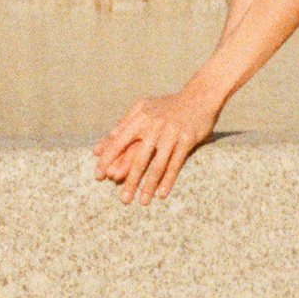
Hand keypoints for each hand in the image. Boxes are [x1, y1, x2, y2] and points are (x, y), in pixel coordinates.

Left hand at [91, 84, 219, 203]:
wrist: (199, 96)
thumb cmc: (168, 104)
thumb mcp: (143, 107)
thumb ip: (124, 123)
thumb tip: (106, 140)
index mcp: (140, 117)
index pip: (119, 141)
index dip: (107, 159)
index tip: (99, 176)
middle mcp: (154, 126)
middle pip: (138, 158)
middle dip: (130, 181)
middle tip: (123, 199)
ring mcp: (171, 134)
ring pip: (157, 165)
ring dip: (149, 185)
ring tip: (142, 202)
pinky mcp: (186, 140)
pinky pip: (175, 164)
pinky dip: (168, 180)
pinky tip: (162, 193)